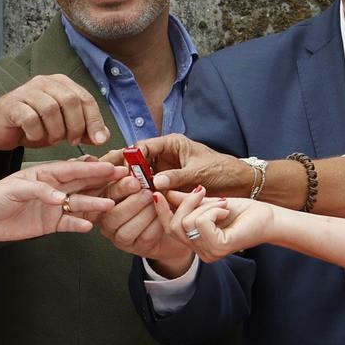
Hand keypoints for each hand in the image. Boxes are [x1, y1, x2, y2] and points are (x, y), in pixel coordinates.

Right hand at [0, 75, 110, 150]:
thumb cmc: (33, 125)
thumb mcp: (63, 128)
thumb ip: (83, 130)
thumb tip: (104, 136)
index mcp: (61, 84)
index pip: (86, 98)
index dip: (95, 120)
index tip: (98, 140)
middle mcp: (45, 83)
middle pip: (70, 101)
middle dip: (76, 125)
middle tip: (72, 142)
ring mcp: (27, 91)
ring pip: (51, 108)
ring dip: (55, 130)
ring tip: (52, 140)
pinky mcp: (12, 104)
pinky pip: (29, 118)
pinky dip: (36, 132)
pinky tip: (34, 137)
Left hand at [0, 159, 120, 246]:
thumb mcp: (15, 189)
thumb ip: (40, 191)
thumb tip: (61, 198)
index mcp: (46, 174)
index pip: (74, 169)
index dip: (93, 168)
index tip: (112, 166)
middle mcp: (53, 189)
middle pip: (83, 184)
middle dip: (103, 182)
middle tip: (124, 181)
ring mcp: (54, 207)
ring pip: (79, 204)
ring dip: (95, 204)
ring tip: (110, 205)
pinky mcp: (50, 224)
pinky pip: (69, 223)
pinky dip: (79, 224)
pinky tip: (90, 226)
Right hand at [95, 175, 193, 274]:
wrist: (176, 221)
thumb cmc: (158, 196)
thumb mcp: (146, 180)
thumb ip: (135, 173)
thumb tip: (129, 159)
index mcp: (105, 200)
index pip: (103, 195)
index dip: (117, 187)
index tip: (131, 178)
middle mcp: (107, 221)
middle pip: (110, 216)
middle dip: (131, 202)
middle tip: (147, 191)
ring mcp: (120, 237)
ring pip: (125, 230)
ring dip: (144, 214)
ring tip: (157, 201)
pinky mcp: (137, 248)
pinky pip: (144, 238)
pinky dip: (156, 224)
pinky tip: (164, 214)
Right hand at [108, 135, 259, 196]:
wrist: (240, 184)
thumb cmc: (223, 172)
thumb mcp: (199, 173)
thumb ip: (177, 177)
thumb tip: (156, 183)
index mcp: (171, 143)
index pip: (142, 146)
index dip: (128, 158)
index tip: (116, 170)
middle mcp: (164, 154)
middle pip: (136, 160)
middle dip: (122, 170)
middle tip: (105, 181)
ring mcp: (165, 169)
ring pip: (140, 174)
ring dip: (130, 183)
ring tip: (113, 194)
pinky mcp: (167, 182)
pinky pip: (149, 186)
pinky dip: (140, 192)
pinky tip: (130, 201)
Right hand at [170, 191, 274, 260]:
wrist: (268, 218)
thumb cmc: (243, 211)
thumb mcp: (209, 203)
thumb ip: (187, 201)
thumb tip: (164, 192)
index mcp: (197, 242)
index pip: (168, 229)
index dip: (161, 211)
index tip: (157, 192)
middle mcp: (200, 251)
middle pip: (174, 226)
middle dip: (187, 203)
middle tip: (203, 191)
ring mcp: (209, 252)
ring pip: (188, 223)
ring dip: (205, 206)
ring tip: (222, 204)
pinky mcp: (219, 248)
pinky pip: (202, 223)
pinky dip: (213, 210)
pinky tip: (225, 211)